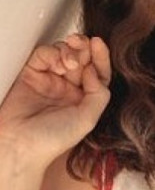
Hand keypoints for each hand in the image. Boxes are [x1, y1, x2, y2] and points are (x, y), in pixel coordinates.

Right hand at [0, 35, 110, 165]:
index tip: (99, 43)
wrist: (19, 145)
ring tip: (70, 62)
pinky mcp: (30, 74)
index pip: (97, 71)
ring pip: (63, 52)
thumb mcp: (87, 119)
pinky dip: (52, 53)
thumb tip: (94, 70)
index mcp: (83, 97)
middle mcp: (68, 87)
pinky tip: (58, 64)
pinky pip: (44, 54)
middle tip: (85, 44)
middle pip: (82, 58)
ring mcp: (49, 79)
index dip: (100, 56)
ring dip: (70, 50)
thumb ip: (99, 94)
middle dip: (85, 48)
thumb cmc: (52, 139)